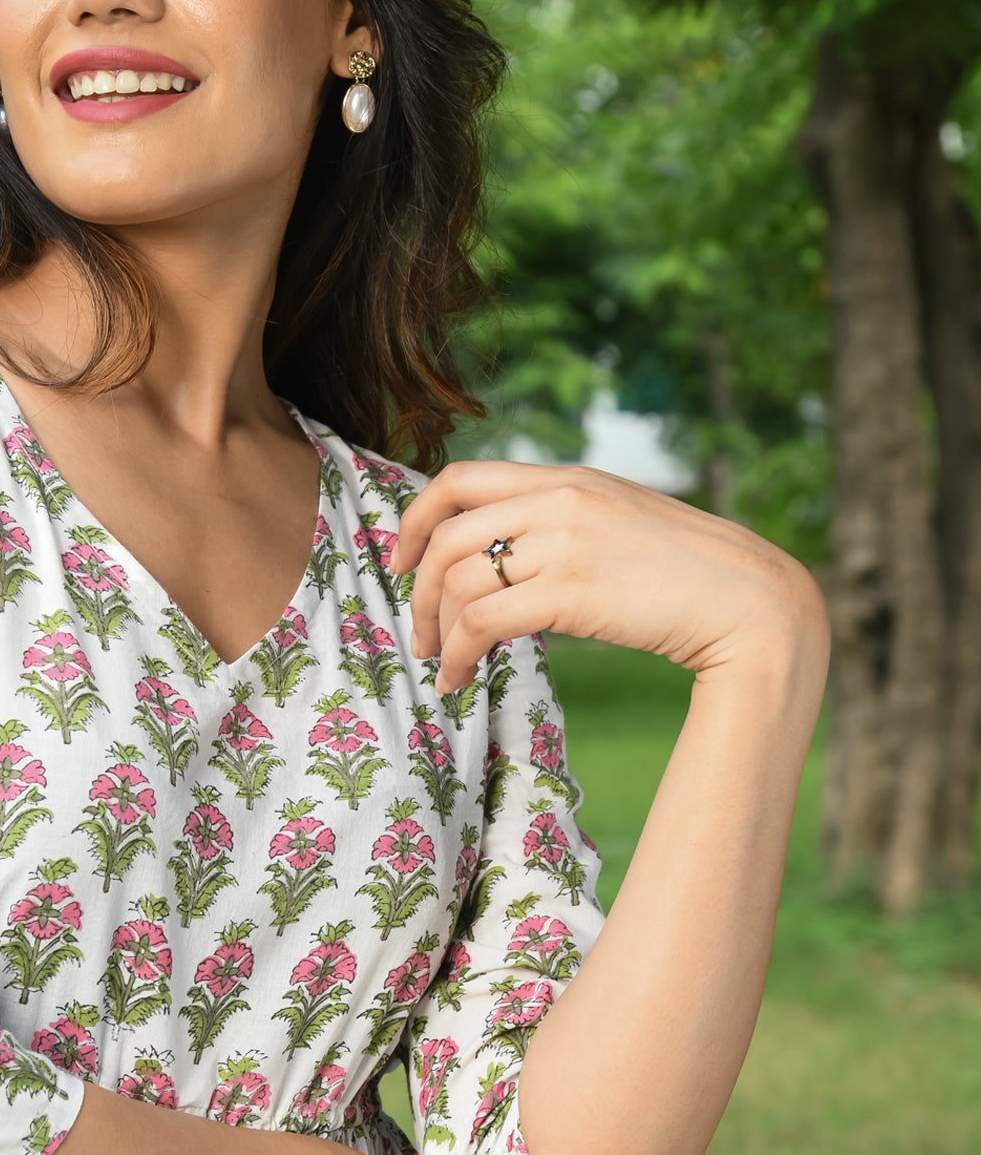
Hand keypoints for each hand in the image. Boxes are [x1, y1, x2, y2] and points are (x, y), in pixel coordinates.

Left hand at [388, 460, 824, 692]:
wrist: (752, 602)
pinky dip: (458, 653)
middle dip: (417, 590)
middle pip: (447, 535)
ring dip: (437, 630)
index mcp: (567, 478)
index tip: (402, 561)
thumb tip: (506, 555)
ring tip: (442, 666)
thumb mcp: (619, 524)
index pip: (460, 477)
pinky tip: (460, 677)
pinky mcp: (573, 591)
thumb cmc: (689, 576)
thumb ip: (564, 524)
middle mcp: (560, 500)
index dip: (416, 519)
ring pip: (460, 580)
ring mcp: (566, 543)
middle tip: (419, 633)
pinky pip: (484, 620)